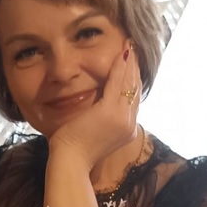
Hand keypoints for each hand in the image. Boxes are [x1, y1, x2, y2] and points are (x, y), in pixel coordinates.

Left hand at [48, 43, 140, 171]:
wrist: (71, 161)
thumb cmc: (76, 150)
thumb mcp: (95, 132)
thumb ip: (103, 118)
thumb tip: (99, 106)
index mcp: (127, 129)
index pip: (134, 99)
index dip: (134, 79)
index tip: (133, 63)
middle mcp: (129, 124)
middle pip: (136, 89)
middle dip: (135, 67)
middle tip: (134, 48)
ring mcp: (122, 118)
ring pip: (129, 84)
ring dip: (130, 63)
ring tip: (130, 45)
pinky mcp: (109, 112)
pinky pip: (116, 84)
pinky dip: (119, 67)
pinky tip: (120, 54)